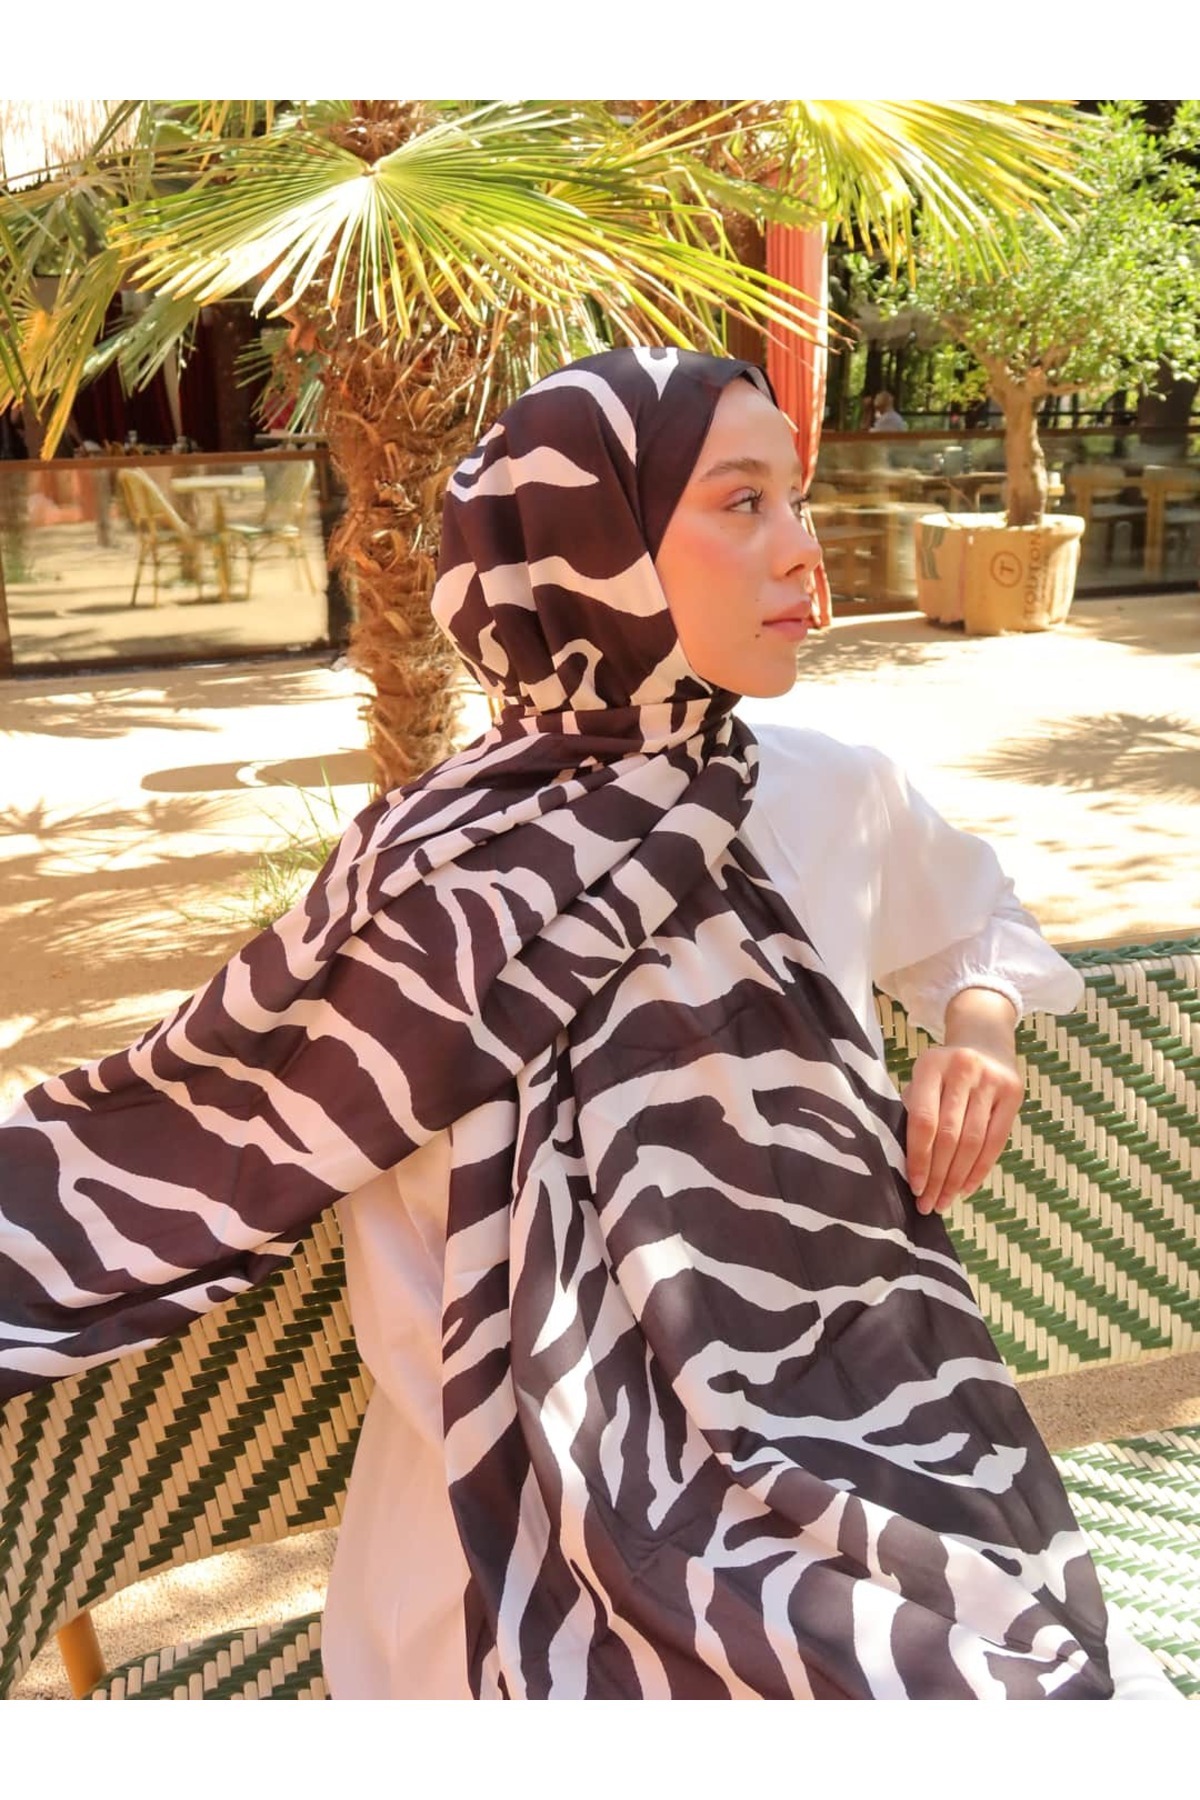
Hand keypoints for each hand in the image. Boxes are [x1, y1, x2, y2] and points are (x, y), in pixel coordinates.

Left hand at [901, 989, 1023, 1214]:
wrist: (984, 1038)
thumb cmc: (943, 1070)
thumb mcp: (921, 1078)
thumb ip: (913, 1111)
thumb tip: (907, 1163)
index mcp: (930, 1065)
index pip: (923, 1121)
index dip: (919, 1157)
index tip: (914, 1186)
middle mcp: (962, 1070)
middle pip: (949, 1136)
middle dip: (938, 1176)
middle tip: (928, 1204)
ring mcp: (991, 1081)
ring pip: (973, 1142)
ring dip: (958, 1179)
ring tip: (945, 1201)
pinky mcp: (1013, 1095)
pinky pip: (996, 1142)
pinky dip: (980, 1169)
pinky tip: (967, 1188)